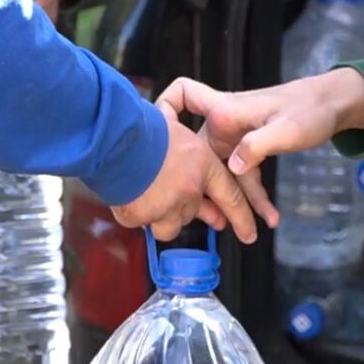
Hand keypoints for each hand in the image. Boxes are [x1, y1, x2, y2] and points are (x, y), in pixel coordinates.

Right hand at [111, 113, 257, 243]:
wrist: (114, 136)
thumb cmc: (143, 128)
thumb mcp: (178, 131)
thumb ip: (188, 154)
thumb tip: (189, 167)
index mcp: (203, 166)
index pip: (231, 197)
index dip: (242, 218)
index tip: (249, 234)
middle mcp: (189, 191)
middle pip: (193, 213)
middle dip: (186, 208)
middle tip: (182, 204)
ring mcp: (166, 207)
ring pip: (168, 225)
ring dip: (159, 214)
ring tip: (146, 191)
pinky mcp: (141, 216)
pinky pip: (141, 222)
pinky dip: (134, 211)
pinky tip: (128, 193)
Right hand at [156, 68, 363, 226]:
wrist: (332, 106)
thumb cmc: (309, 109)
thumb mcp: (286, 129)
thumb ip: (258, 145)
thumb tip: (233, 167)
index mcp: (226, 109)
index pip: (183, 93)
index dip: (165, 106)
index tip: (161, 135)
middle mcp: (224, 124)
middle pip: (199, 154)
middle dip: (201, 186)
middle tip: (209, 218)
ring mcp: (235, 139)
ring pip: (221, 173)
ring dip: (232, 202)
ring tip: (247, 233)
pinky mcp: (248, 151)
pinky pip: (242, 178)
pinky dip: (253, 198)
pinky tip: (268, 218)